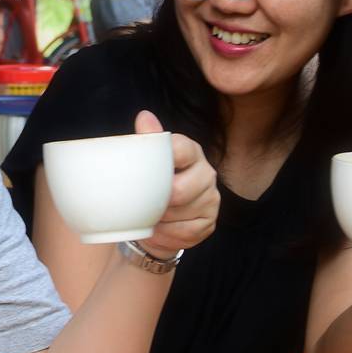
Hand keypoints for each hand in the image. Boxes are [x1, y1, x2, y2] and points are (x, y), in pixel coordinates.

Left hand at [134, 110, 218, 256]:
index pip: (181, 150)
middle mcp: (206, 172)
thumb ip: (146, 140)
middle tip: (140, 204)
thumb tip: (144, 117)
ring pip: (181, 214)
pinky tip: (159, 230)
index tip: (150, 170)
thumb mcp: (146, 162)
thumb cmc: (150, 185)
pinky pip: (185, 232)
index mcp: (190, 151)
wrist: (157, 220)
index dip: (166, 159)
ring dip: (159, 221)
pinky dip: (167, 235)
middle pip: (179, 190)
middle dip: (157, 201)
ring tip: (148, 217)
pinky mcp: (210, 222)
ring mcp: (211, 198)